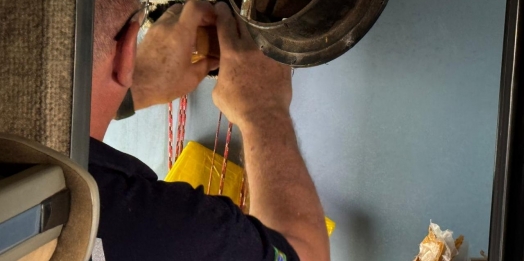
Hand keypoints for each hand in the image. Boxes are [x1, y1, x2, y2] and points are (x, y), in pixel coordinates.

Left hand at [131, 1, 219, 110]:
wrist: (134, 88)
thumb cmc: (165, 84)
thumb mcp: (192, 78)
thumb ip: (206, 64)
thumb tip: (216, 59)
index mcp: (181, 33)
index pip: (195, 6)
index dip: (208, 8)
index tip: (216, 19)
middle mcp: (167, 25)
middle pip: (186, 7)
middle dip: (199, 15)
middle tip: (208, 28)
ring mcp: (156, 28)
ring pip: (175, 13)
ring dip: (186, 19)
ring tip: (195, 35)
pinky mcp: (150, 33)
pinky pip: (166, 22)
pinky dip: (177, 26)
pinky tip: (182, 42)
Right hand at [212, 2, 291, 128]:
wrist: (265, 117)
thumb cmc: (237, 106)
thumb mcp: (218, 91)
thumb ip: (222, 74)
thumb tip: (227, 71)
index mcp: (231, 52)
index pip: (225, 23)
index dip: (222, 11)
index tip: (221, 6)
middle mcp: (250, 46)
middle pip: (243, 22)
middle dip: (237, 15)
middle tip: (235, 14)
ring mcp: (268, 52)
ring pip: (261, 32)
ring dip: (255, 28)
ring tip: (252, 28)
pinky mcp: (282, 61)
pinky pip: (275, 45)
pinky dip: (270, 43)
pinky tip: (269, 44)